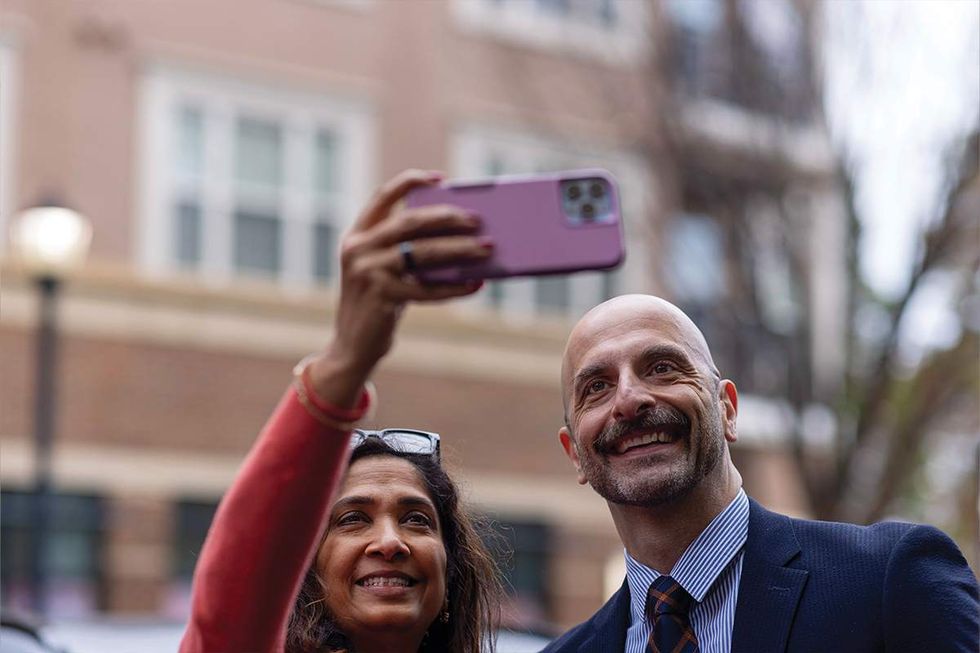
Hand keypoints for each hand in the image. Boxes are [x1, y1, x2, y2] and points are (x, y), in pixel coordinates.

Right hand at [308, 169, 491, 403]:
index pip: (383, 196)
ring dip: (459, 249)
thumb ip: (409, 250)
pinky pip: (427, 288)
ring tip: (487, 249)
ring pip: (423, 253)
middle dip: (448, 218)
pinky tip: (477, 284)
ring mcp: (367, 271)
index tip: (441, 178)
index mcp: (358, 234)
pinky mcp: (381, 296)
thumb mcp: (386, 270)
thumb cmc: (380, 303)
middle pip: (410, 222)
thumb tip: (462, 236)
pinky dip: (455, 286)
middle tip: (477, 220)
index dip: (411, 182)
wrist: (353, 346)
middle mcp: (358, 248)